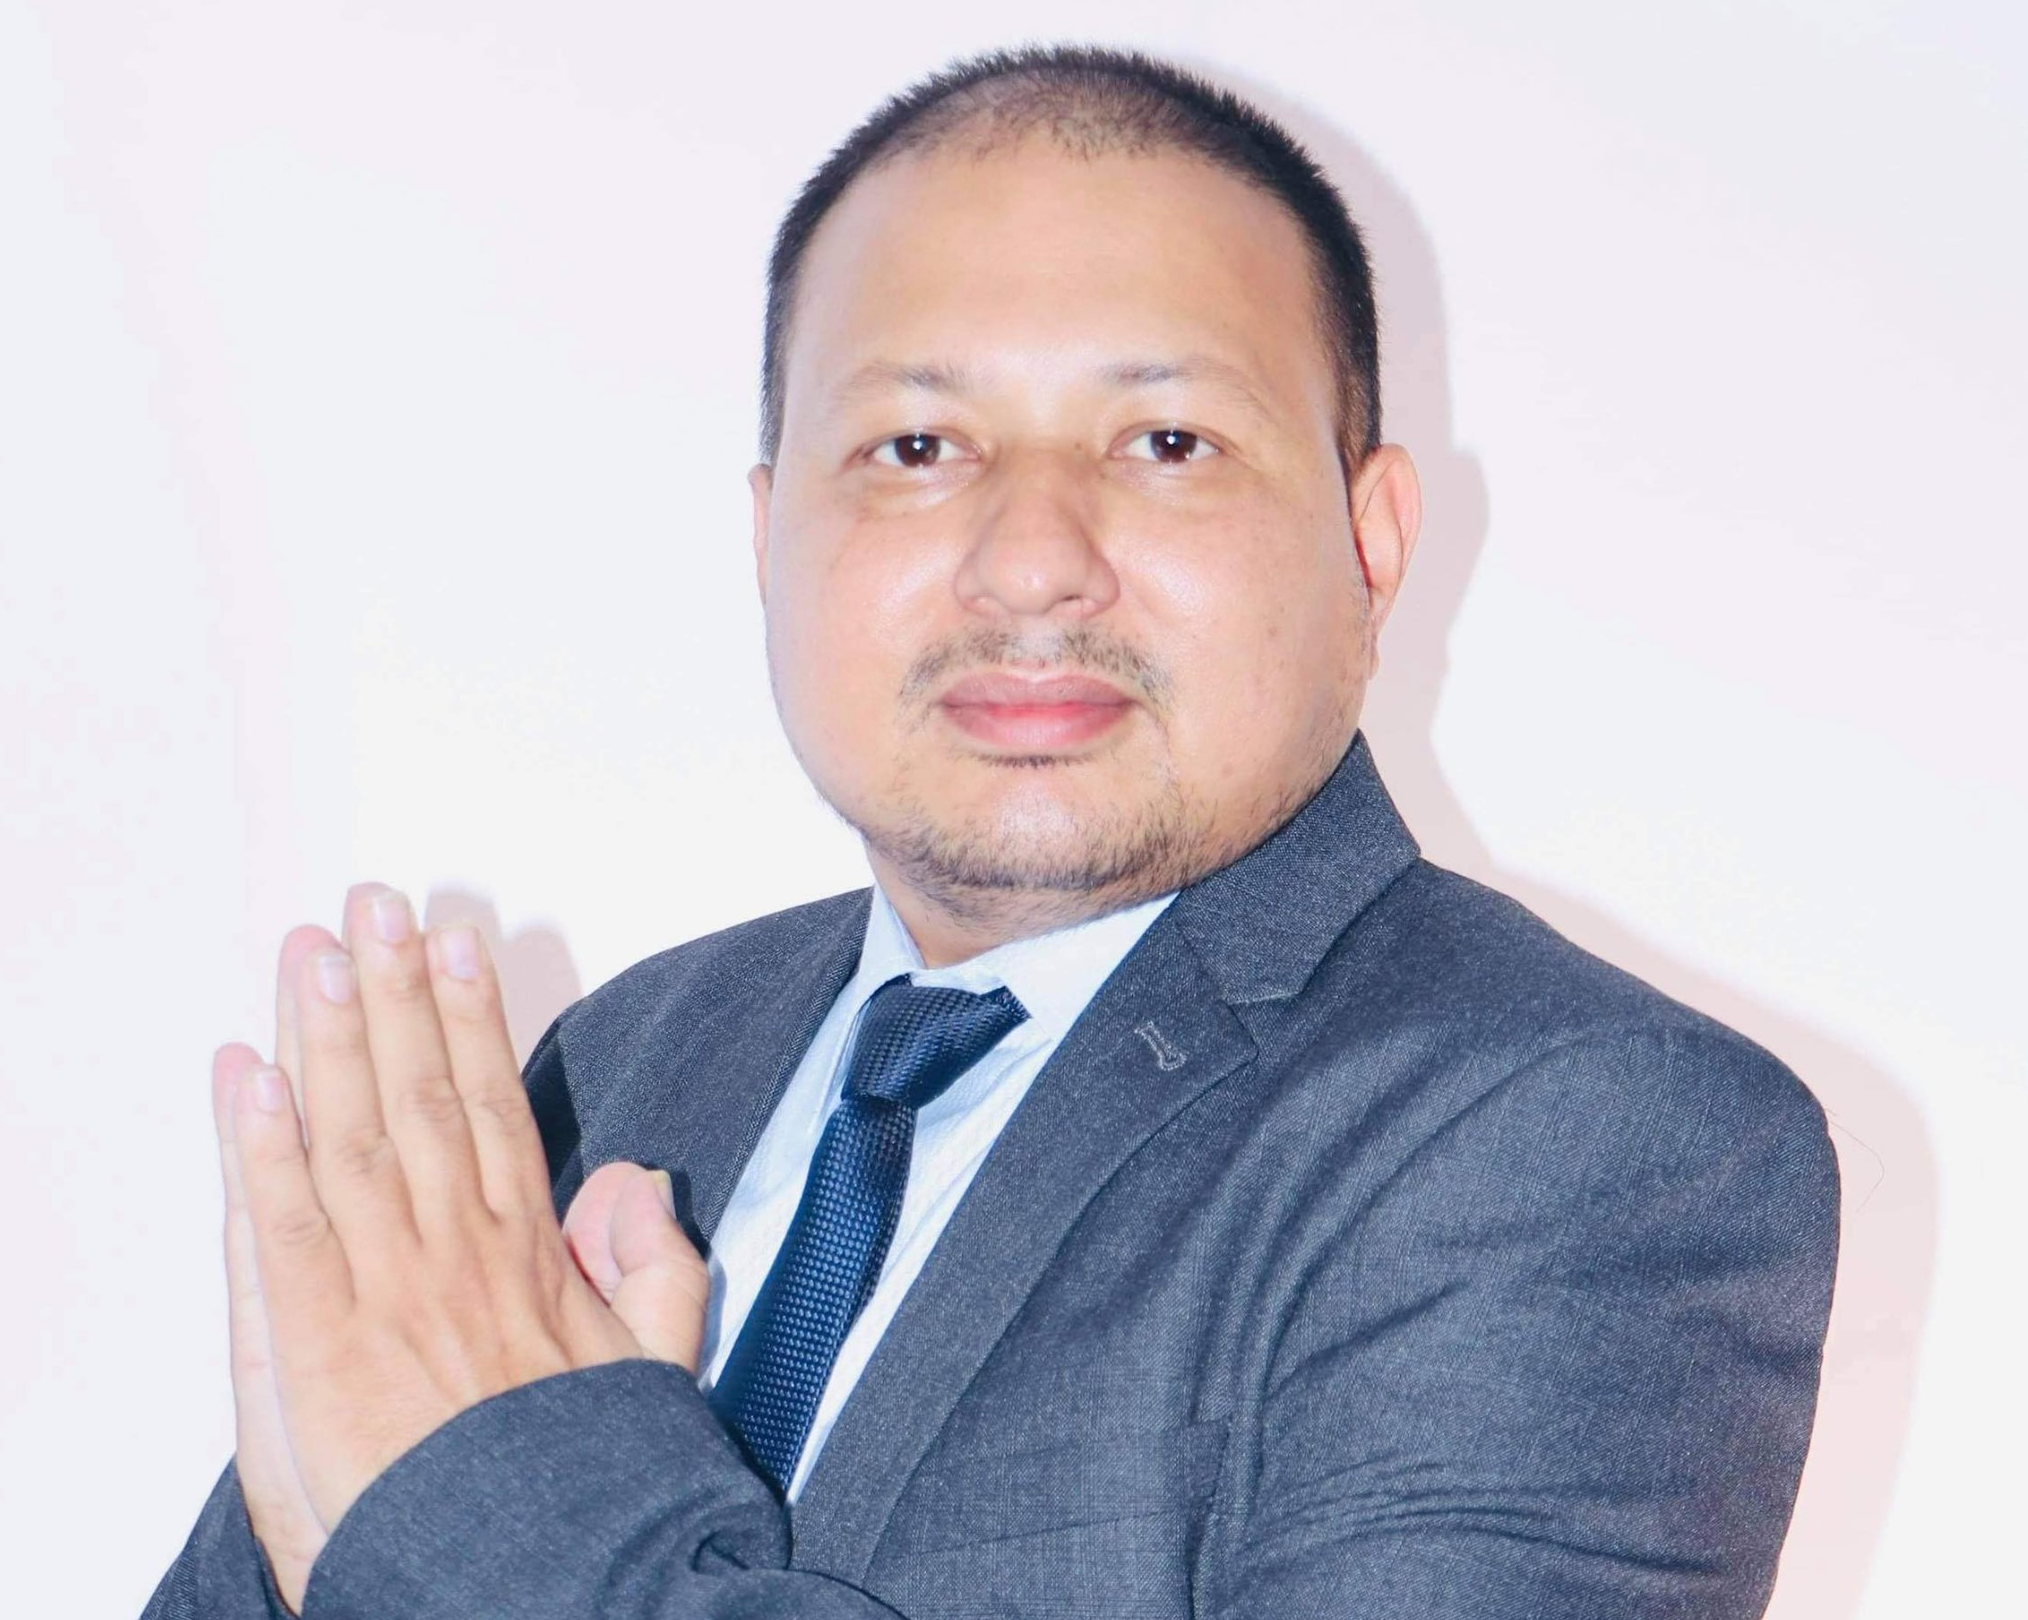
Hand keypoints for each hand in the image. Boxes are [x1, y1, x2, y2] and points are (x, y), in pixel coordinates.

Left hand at [213, 885, 710, 1612]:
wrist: (546, 1579)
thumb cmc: (583, 1483)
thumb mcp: (655, 1372)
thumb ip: (654, 1269)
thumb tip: (638, 1177)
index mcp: (526, 1253)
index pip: (490, 1106)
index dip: (468, 1017)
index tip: (452, 942)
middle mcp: (456, 1249)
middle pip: (419, 1094)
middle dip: (393, 991)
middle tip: (371, 903)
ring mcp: (387, 1289)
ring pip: (353, 1135)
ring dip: (330, 1035)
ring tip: (313, 950)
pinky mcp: (317, 1343)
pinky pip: (285, 1229)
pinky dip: (261, 1149)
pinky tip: (247, 1077)